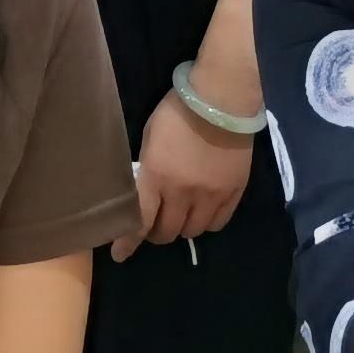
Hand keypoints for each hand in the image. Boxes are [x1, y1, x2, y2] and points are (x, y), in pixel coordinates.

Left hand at [118, 90, 252, 260]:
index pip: (140, 220)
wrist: (222, 97)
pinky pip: (218, 223)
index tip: (120, 254)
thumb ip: (148, 167)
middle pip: (167, 232)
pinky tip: (202, 212)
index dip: (128, 242)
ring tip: (179, 215)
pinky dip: (206, 223)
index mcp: (157, 176)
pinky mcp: (234, 192)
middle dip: (156, 233)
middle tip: (154, 223)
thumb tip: (145, 190)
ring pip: (193, 231)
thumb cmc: (178, 110)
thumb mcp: (150, 136)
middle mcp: (183, 193)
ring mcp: (211, 195)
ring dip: (181, 227)